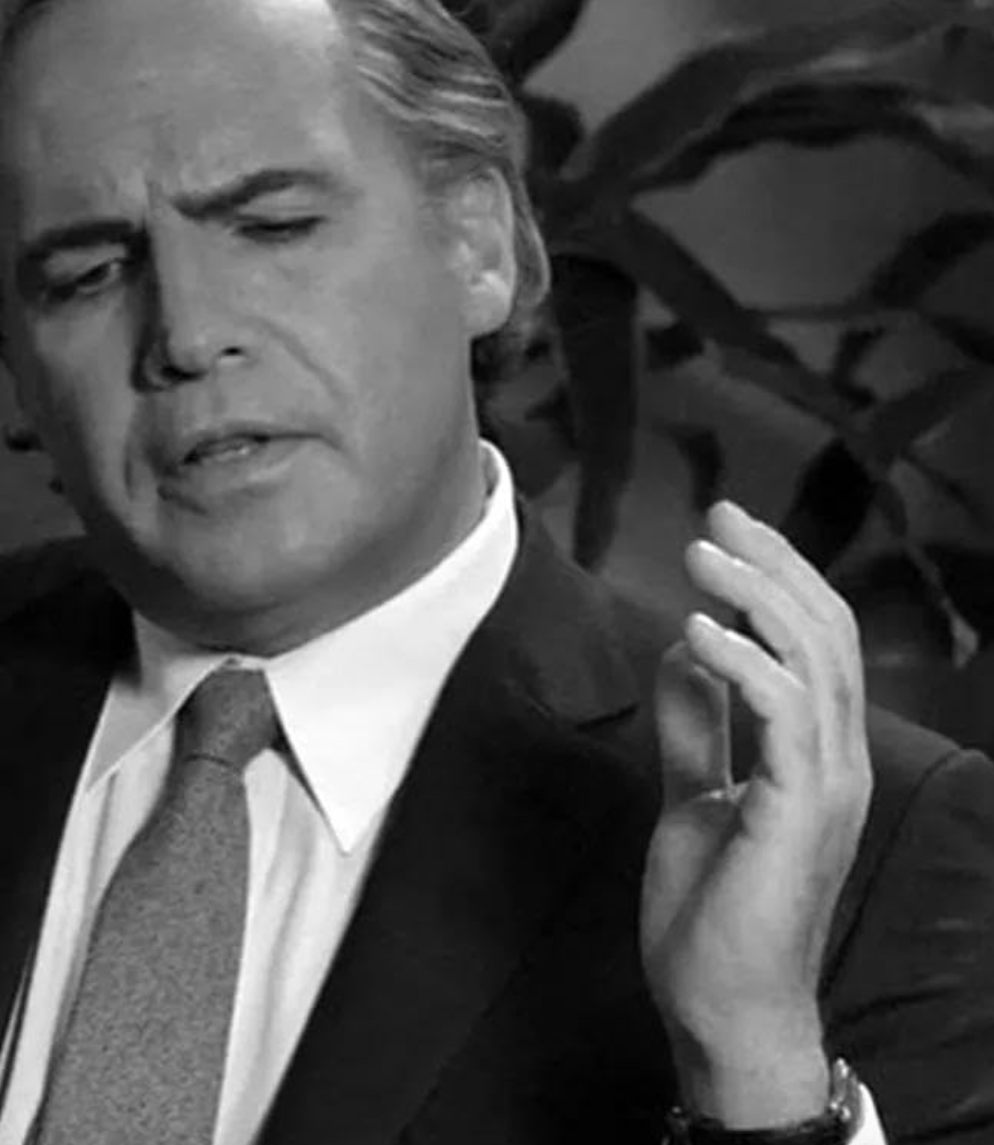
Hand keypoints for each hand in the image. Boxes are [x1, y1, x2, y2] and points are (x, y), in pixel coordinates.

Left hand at [640, 500, 872, 1127]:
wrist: (720, 1004)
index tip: (725, 529)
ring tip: (702, 556)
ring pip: (814, 660)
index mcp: (816, 753)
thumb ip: (696, 725)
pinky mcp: (799, 810)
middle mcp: (837, 759)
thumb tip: (683, 653)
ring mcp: (826, 785)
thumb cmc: (713, 908)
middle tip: (719, 517)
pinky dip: (744, 663)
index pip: (814, 641)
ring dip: (756, 598)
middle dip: (772, 565)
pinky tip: (697, 631)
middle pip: (824, 633)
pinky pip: (784, 715)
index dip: (776, 577)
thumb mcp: (694, 793)